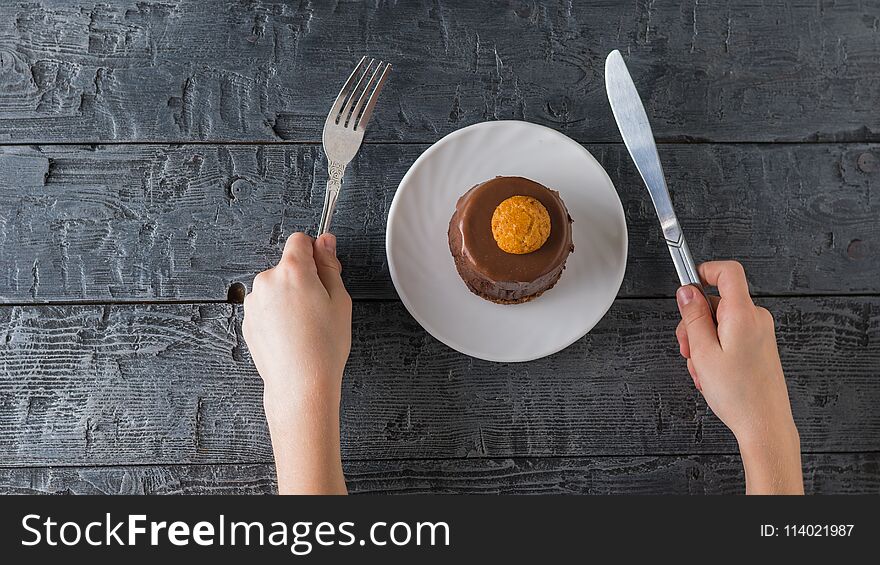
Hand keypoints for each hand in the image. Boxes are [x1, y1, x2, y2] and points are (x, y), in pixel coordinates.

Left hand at [242, 232, 351, 493]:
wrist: (300, 384)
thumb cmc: (324, 346)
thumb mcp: (339, 300)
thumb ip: (329, 265)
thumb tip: (325, 241)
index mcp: (292, 270)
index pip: (300, 240)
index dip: (315, 252)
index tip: (324, 268)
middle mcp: (267, 280)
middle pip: (287, 265)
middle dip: (303, 278)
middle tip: (321, 305)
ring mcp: (254, 302)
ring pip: (276, 287)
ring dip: (289, 297)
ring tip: (306, 326)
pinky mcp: (248, 321)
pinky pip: (267, 308)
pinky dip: (278, 315)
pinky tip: (292, 335)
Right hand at [675, 261, 802, 494]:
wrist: (764, 425)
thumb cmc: (739, 395)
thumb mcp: (703, 353)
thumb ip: (693, 318)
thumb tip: (687, 292)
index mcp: (743, 315)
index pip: (728, 272)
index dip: (704, 271)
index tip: (687, 283)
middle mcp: (756, 319)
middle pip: (717, 301)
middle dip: (695, 322)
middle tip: (688, 348)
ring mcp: (760, 333)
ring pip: (720, 322)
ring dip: (703, 341)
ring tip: (702, 368)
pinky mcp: (759, 346)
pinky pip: (731, 336)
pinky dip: (716, 350)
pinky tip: (712, 372)